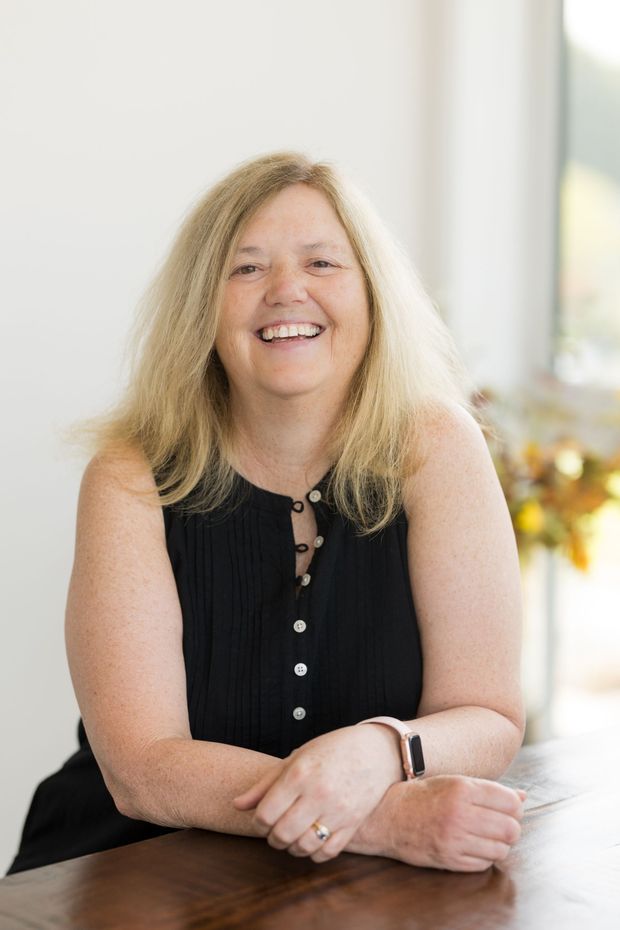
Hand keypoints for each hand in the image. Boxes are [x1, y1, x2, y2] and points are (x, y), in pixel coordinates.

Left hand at [232, 724, 402, 861]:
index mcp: (299, 774)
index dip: (258, 822)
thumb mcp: (296, 758)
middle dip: (272, 837)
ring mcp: (338, 811)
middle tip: (274, 830)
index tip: (261, 818)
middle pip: (282, 834)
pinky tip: (311, 841)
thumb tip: (237, 805)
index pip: (265, 814)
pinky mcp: (353, 824)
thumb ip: (265, 784)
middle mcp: (318, 794)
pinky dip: (314, 853)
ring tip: (291, 836)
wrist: (376, 750)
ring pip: (304, 847)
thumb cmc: (331, 750)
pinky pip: (327, 852)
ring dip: (291, 847)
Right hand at [351, 774, 525, 871]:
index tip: (507, 807)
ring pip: (501, 849)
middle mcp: (460, 814)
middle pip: (510, 828)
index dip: (514, 806)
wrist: (387, 815)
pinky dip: (485, 857)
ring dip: (500, 844)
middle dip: (511, 827)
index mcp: (462, 789)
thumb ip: (489, 790)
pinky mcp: (449, 859)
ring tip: (487, 835)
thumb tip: (523, 796)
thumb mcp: (454, 782)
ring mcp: (454, 839)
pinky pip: (484, 864)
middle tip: (500, 823)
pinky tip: (475, 846)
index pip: (510, 802)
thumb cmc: (423, 794)